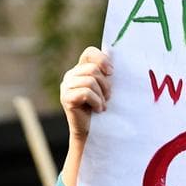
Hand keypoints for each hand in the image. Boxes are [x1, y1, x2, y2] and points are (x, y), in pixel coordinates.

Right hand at [59, 47, 113, 185]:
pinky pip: (86, 93)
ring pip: (90, 81)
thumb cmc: (104, 110)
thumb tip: (119, 58)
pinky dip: (97, 102)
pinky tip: (98, 110)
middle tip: (108, 98)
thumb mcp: (107, 89)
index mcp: (80, 70)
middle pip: (93, 69)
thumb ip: (107, 74)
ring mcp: (66, 86)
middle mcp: (70, 76)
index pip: (89, 52)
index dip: (102, 60)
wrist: (94, 133)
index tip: (112, 73)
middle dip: (105, 85)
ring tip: (102, 105)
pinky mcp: (66, 98)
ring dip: (101, 96)